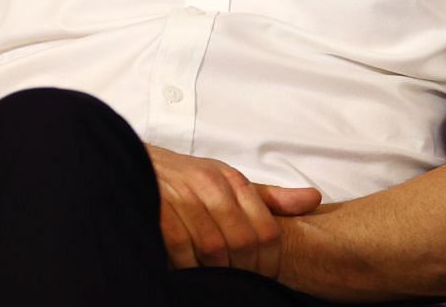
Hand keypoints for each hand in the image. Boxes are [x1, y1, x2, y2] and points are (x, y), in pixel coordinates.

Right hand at [146, 144, 321, 276]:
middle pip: (243, 243)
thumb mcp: (228, 181)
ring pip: (214, 250)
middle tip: (239, 281)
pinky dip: (188, 267)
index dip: (269, 260)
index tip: (263, 274)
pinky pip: (183, 251)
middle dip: (244, 270)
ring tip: (216, 277)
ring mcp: (183, 198)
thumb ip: (270, 197)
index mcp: (231, 180)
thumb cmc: (185, 179)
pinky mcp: (159, 213)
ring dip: (216, 271)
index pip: (266, 229)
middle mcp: (209, 185)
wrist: (131, 164)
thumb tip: (314, 199)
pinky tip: (189, 270)